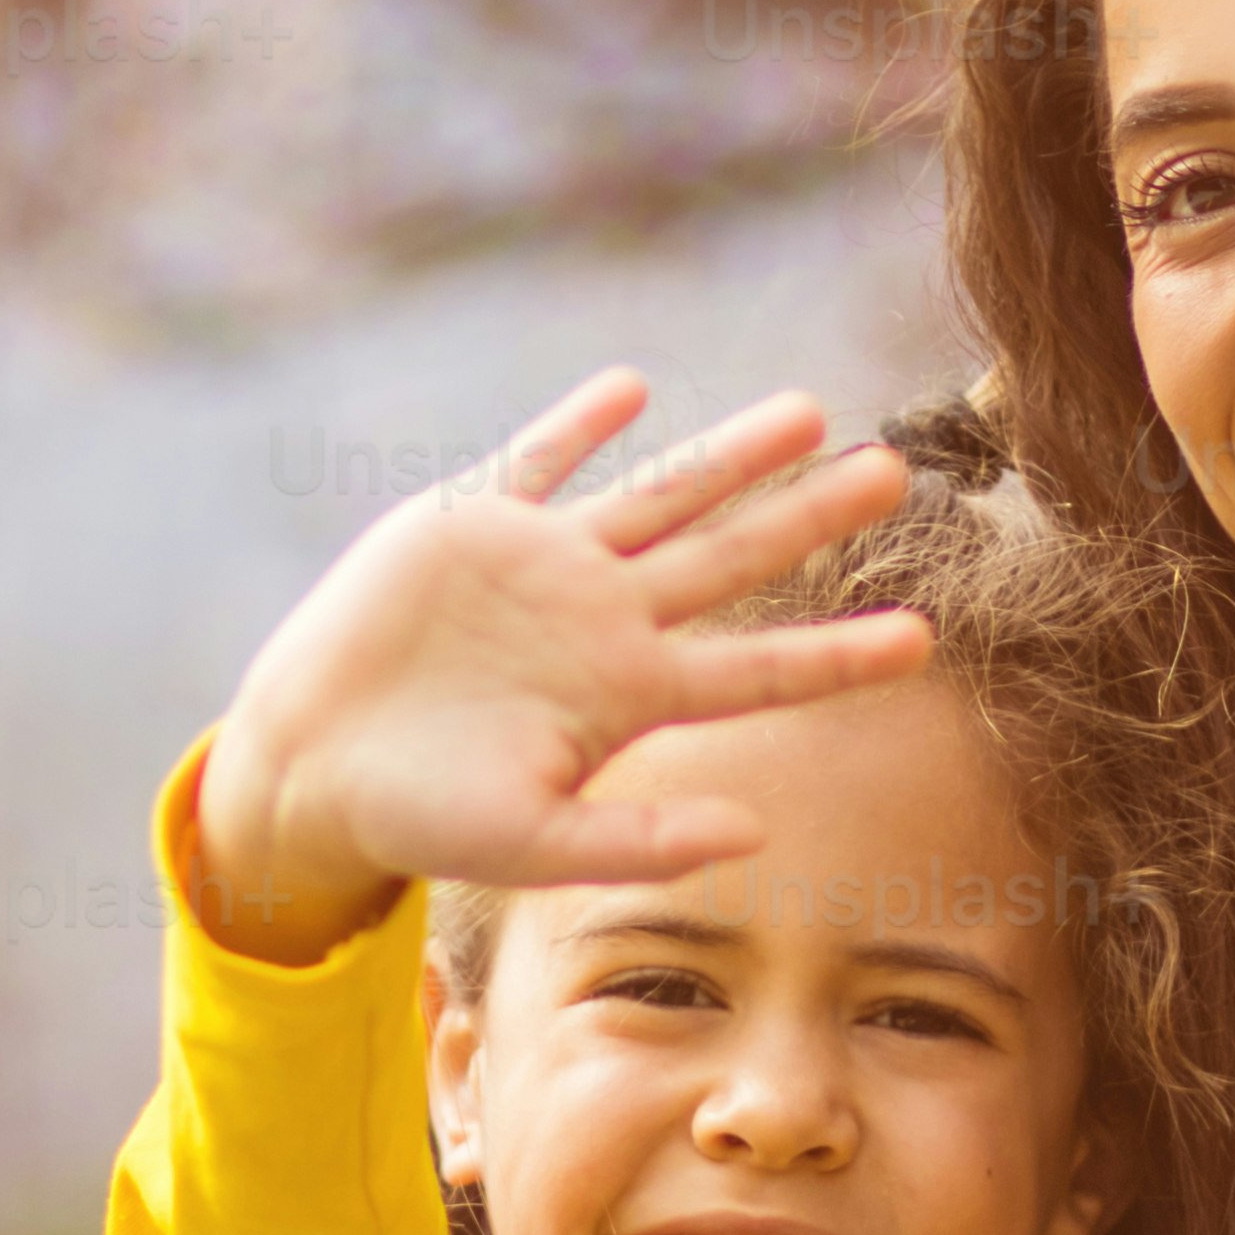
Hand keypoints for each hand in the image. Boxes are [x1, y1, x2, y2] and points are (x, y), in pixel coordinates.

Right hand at [189, 374, 924, 954]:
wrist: (312, 767)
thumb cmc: (423, 819)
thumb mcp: (534, 845)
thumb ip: (641, 839)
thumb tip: (754, 832)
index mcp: (627, 695)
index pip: (757, 670)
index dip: (838, 654)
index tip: (922, 638)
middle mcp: (602, 620)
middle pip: (731, 555)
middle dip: (811, 514)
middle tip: (898, 468)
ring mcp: (541, 564)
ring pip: (658, 494)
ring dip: (730, 452)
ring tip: (810, 410)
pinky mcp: (468, 523)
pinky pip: (537, 459)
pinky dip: (580, 425)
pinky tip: (631, 389)